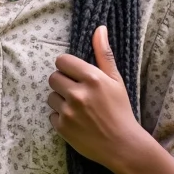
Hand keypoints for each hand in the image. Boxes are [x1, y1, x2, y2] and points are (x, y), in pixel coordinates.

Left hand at [47, 26, 150, 173]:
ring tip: (78, 108)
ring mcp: (68, 111)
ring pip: (51, 96)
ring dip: (60, 100)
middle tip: (77, 92)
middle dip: (63, 82)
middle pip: (53, 77)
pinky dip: (61, 117)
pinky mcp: (62, 128)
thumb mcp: (116, 80)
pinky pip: (51, 115)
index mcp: (92, 78)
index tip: (76, 75)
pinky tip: (76, 121)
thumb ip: (104, 54)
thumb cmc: (121, 110)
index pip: (62, 61)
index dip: (67, 67)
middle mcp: (78, 93)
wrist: (122, 145)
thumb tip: (99, 29)